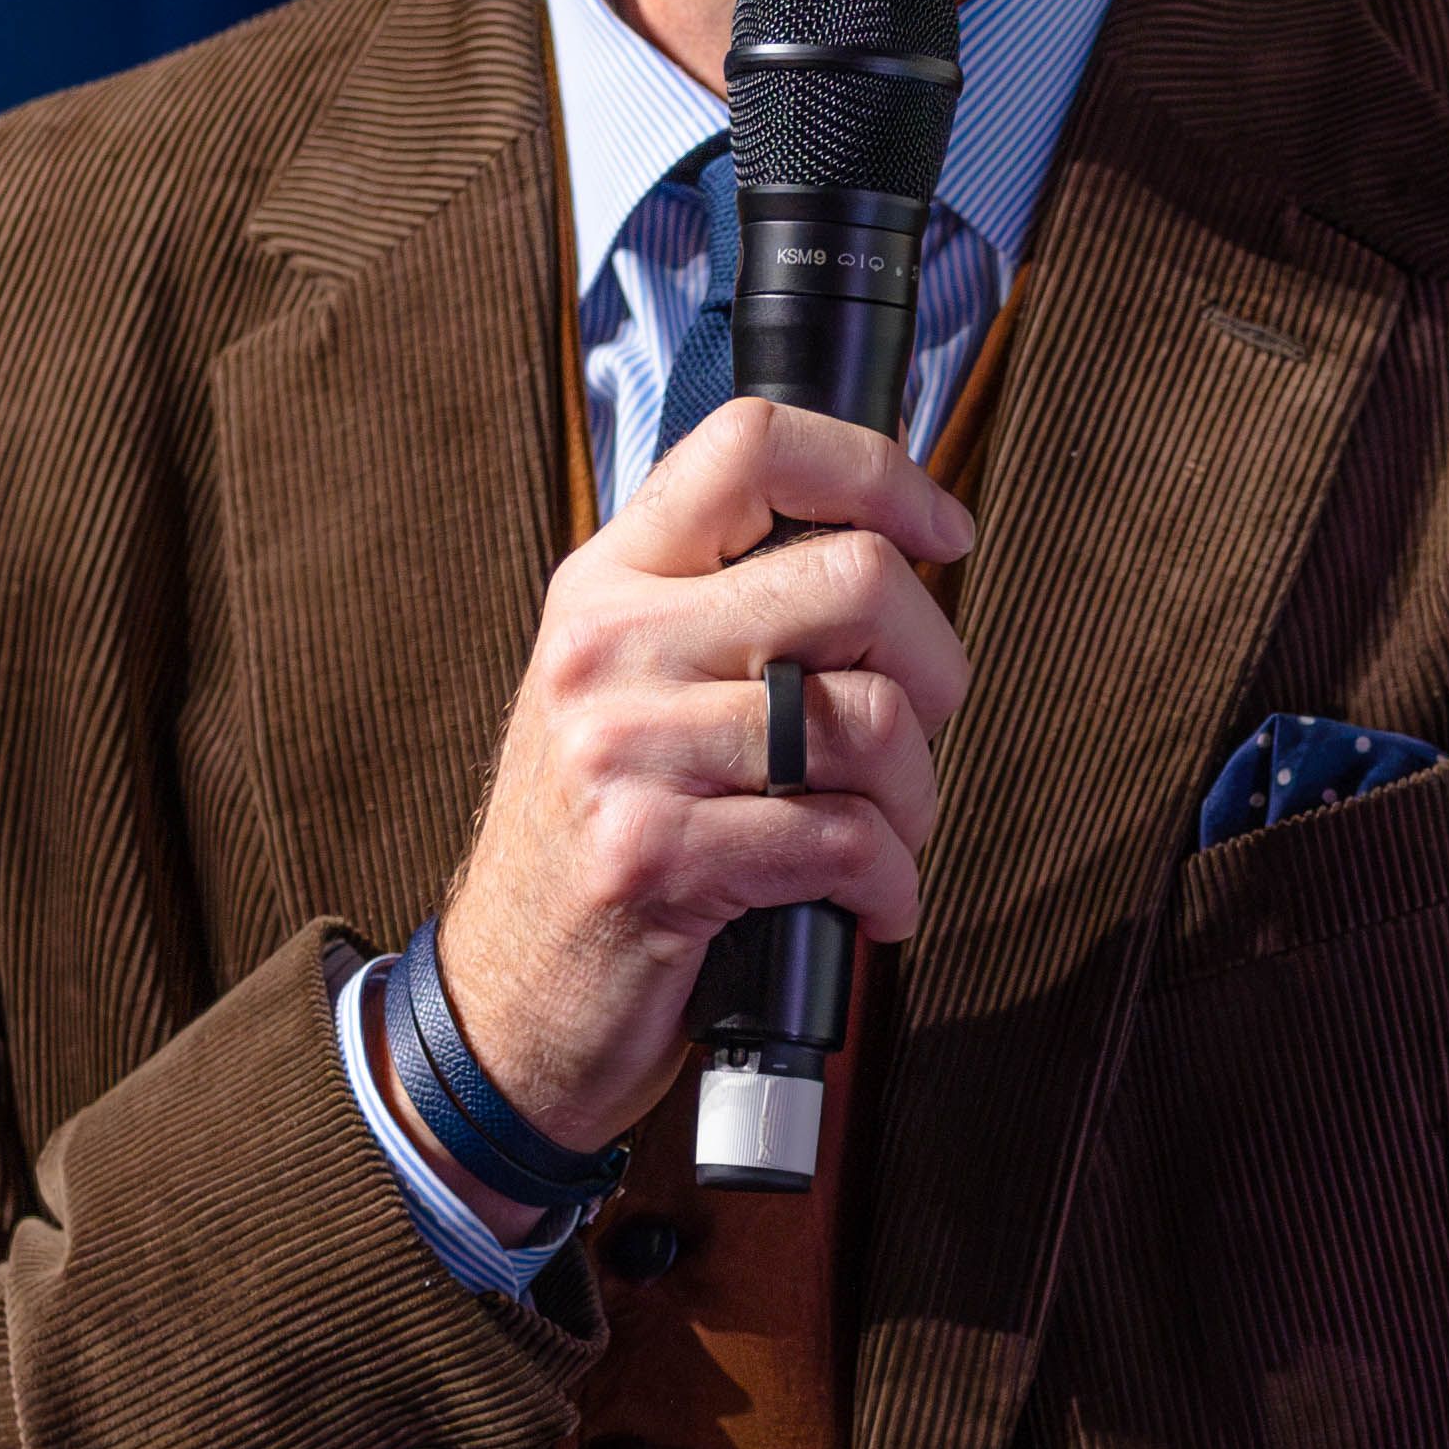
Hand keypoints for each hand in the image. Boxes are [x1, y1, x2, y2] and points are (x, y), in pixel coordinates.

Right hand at [429, 399, 979, 1156]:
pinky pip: (846, 839)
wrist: (505, 1004)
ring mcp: (623, 749)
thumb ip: (732, 613)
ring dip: (915, 797)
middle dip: (937, 665)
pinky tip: (865, 904)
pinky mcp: (653, 857)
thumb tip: (897, 552)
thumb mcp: (633, 693)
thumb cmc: (603, 843)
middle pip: (857, 577)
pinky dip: (890, 885)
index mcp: (610, 582)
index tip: (943, 531)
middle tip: (914, 733)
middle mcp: (607, 646)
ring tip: (879, 834)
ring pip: (872, 718)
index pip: (750, 445)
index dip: (879, 471)